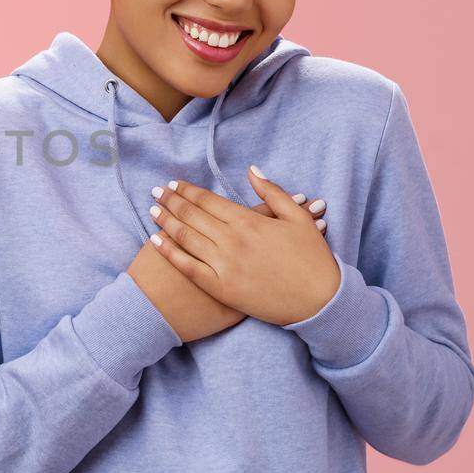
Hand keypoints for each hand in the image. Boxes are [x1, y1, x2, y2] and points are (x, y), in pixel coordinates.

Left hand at [147, 166, 340, 324]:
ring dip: (165, 221)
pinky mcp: (220, 288)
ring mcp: (224, 265)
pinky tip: (155, 241)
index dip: (187, 190)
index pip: (208, 200)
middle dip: (170, 201)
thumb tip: (252, 170)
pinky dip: (169, 252)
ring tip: (152, 210)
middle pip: (191, 215)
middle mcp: (231, 240)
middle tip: (155, 192)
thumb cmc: (312, 259)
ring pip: (185, 237)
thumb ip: (273, 192)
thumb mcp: (299, 218)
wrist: (320, 302)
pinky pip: (187, 267)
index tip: (173, 184)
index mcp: (249, 221)